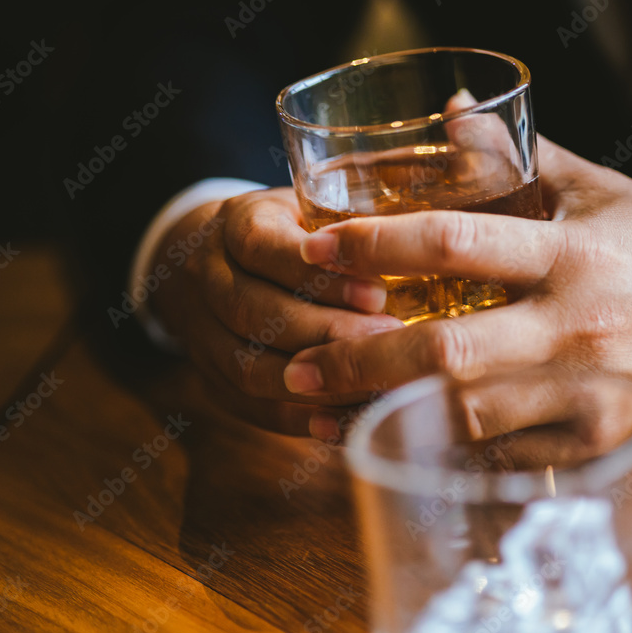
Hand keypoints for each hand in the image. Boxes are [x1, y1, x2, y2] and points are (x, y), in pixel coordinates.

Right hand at [151, 188, 403, 435]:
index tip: (377, 292)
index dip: (317, 274)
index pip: (263, 247)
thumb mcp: (312, 211)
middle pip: (254, 311)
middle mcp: (207, 277)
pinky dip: (298, 419)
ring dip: (314, 381)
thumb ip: (352, 228)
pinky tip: (343, 422)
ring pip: (248, 366)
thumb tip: (430, 250)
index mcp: (235, 224)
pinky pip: (250, 407)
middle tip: (389, 342)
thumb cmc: (289, 234)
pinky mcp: (210, 380)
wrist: (214, 262)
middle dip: (325, 331)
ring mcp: (201, 334)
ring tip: (374, 384)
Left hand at [283, 135, 631, 444]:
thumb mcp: (602, 190)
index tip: (320, 248)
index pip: (455, 241)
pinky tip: (399, 446)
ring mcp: (591, 393)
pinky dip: (447, 455)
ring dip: (388, 418)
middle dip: (359, 360)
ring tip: (323, 418)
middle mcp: (578, 326)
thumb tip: (454, 112)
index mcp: (573, 252)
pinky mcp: (603, 441)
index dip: (377, 244)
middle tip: (298, 366)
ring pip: (468, 419)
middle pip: (446, 351)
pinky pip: (508, 458)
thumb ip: (522, 155)